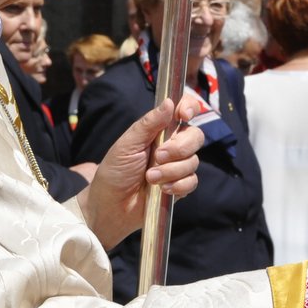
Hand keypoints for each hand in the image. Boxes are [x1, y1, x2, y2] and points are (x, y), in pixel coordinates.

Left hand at [76, 98, 201, 248]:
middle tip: (158, 157)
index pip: (184, 111)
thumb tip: (169, 101)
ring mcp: (178, 166)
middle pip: (195, 136)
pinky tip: (162, 189)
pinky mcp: (181, 187)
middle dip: (179, 147)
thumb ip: (149, 124)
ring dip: (171, 171)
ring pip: (193, 161)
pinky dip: (178, 185)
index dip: (190, 107)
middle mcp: (172, 146)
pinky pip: (192, 181)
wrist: (111, 206)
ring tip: (150, 178)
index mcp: (160, 130)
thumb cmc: (115, 171)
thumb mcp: (127, 145)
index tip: (184, 114)